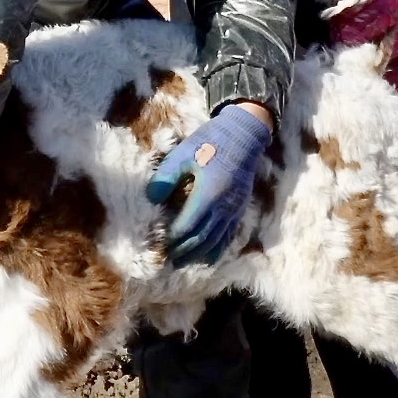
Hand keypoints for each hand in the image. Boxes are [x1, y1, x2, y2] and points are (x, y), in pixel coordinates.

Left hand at [146, 104, 272, 266]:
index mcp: (208, 194)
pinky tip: (207, 257)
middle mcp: (223, 207)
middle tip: (167, 259)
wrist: (245, 134)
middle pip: (201, 238)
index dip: (172, 239)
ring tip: (182, 263)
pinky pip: (228, 236)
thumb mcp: (184, 154)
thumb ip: (166, 177)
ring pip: (216, 241)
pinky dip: (217, 249)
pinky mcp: (240, 209)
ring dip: (198, 254)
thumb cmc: (211, 141)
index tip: (158, 244)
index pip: (187, 226)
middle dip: (183, 251)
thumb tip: (151, 199)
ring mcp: (234, 210)